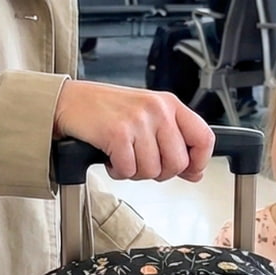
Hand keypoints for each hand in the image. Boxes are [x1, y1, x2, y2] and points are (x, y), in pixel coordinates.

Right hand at [53, 81, 214, 182]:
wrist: (71, 102)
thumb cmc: (108, 110)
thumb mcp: (148, 118)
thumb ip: (173, 142)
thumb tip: (195, 172)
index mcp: (170, 104)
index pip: (204, 138)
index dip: (199, 162)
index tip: (190, 172)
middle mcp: (157, 110)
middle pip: (177, 163)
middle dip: (159, 172)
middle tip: (142, 162)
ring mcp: (138, 121)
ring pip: (152, 170)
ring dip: (135, 172)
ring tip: (124, 157)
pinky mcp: (117, 133)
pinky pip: (128, 170)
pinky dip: (118, 171)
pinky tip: (111, 157)